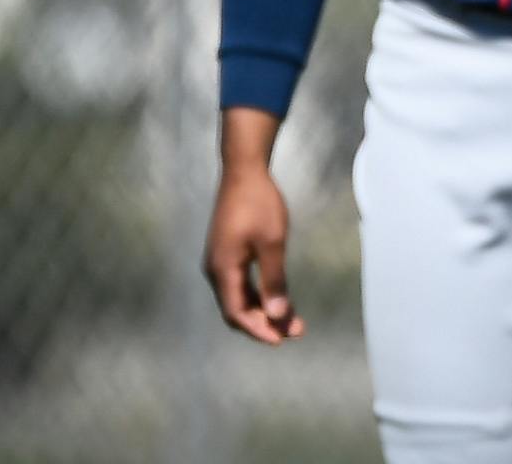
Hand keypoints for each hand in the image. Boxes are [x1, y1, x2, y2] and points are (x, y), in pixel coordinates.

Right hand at [202, 165, 302, 344]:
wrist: (244, 171)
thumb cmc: (259, 204)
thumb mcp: (273, 243)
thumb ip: (274, 281)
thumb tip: (278, 315)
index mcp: (223, 269)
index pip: (236, 313)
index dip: (259, 329)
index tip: (282, 339)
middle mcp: (216, 270)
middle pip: (237, 309)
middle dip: (265, 322)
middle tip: (295, 331)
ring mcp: (219, 261)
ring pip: (240, 297)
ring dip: (264, 309)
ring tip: (293, 319)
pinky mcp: (227, 253)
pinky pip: (241, 283)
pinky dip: (259, 294)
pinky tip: (278, 297)